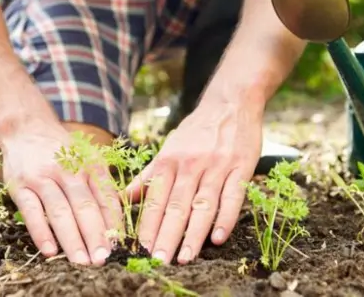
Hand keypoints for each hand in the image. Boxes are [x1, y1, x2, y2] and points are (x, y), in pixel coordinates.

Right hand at [0, 121, 121, 265]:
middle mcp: (68, 170)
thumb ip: (101, 186)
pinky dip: (41, 232)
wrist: (27, 127)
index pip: (105, 197)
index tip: (119, 246)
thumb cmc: (63, 151)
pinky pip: (31, 211)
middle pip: (84, 206)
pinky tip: (50, 251)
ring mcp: (42, 177)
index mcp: (89, 165)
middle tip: (102, 259)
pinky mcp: (20, 186)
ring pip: (60, 211)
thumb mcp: (87, 159)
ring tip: (81, 261)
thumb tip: (116, 223)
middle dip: (95, 235)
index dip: (113, 223)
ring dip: (72, 238)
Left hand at [125, 100, 262, 263]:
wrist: (230, 103)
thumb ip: (148, 176)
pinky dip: (226, 218)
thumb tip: (122, 198)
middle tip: (159, 261)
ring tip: (185, 257)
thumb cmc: (196, 130)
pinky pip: (233, 196)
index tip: (140, 250)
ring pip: (203, 204)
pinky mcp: (241, 168)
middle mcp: (190, 165)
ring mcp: (217, 167)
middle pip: (176, 205)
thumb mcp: (168, 149)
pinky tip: (218, 237)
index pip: (156, 199)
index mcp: (169, 161)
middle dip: (166, 235)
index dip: (148, 225)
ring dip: (194, 233)